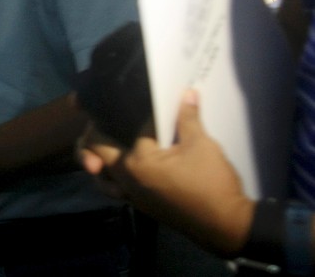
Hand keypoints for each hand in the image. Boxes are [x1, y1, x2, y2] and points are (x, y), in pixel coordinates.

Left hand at [79, 90, 254, 255]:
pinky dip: (115, 176)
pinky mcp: (143, 206)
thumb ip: (188, 119)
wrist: (227, 226)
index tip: (119, 104)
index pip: (116, 134)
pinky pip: (118, 189)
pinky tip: (131, 165)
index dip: (120, 117)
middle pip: (94, 155)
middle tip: (102, 122)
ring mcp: (133, 197)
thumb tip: (187, 94)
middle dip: (92, 138)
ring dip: (99, 162)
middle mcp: (126, 181)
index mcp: (134, 163)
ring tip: (108, 146)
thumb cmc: (211, 184)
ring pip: (102, 178)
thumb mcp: (201, 145)